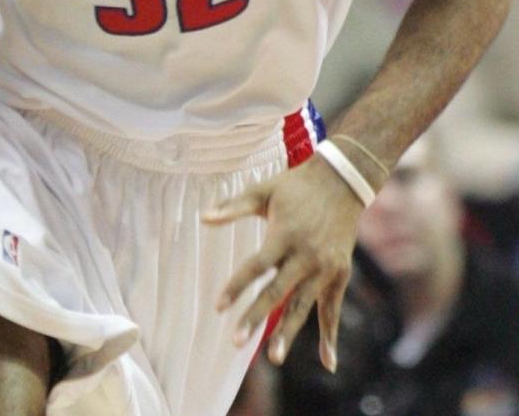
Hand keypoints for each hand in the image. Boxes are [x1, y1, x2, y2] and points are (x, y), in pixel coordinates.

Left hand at [202, 155, 363, 372]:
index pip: (256, 266)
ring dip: (288, 333)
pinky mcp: (340, 273)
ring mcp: (326, 266)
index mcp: (285, 234)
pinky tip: (328, 362)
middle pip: (277, 291)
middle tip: (236, 342)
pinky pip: (332, 309)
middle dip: (256, 316)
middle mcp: (306, 254)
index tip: (218, 306)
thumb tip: (202, 217)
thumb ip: (233, 207)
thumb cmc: (294, 185)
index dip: (237, 286)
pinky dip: (330, 335)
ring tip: (273, 359)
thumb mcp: (263, 191)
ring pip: (303, 305)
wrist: (341, 181)